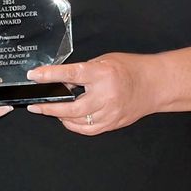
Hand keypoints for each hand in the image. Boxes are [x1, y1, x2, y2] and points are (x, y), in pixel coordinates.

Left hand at [25, 53, 153, 134]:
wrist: (155, 84)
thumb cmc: (130, 69)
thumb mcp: (104, 61)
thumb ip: (83, 71)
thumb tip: (61, 80)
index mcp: (102, 74)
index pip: (71, 74)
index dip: (50, 75)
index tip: (34, 75)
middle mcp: (106, 95)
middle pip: (71, 108)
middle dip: (49, 108)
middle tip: (35, 106)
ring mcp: (110, 112)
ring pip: (78, 122)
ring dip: (60, 117)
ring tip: (51, 110)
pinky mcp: (113, 123)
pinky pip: (88, 130)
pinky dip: (74, 126)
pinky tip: (67, 119)